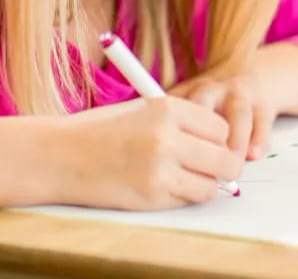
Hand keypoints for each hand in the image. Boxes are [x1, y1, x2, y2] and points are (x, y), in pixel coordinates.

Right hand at [57, 97, 240, 209]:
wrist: (60, 155)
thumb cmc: (105, 129)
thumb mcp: (148, 108)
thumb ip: (186, 121)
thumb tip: (224, 141)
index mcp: (169, 109)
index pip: (222, 128)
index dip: (219, 138)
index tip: (211, 143)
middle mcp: (167, 139)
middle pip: (225, 159)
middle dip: (224, 165)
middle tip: (216, 166)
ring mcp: (159, 170)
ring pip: (210, 185)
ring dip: (205, 183)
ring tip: (188, 175)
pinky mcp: (150, 197)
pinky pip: (186, 200)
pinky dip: (184, 196)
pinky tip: (167, 184)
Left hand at [171, 71, 275, 160]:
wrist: (248, 75)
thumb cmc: (211, 102)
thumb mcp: (185, 103)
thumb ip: (169, 124)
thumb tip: (151, 160)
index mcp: (189, 92)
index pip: (175, 107)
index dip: (171, 128)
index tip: (166, 152)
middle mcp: (214, 89)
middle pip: (205, 104)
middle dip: (203, 133)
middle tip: (202, 161)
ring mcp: (240, 95)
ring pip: (238, 112)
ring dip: (236, 138)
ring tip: (233, 161)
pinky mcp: (263, 104)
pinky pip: (262, 120)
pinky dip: (259, 138)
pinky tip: (254, 154)